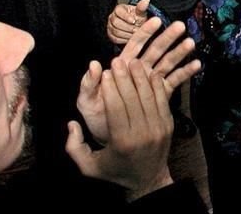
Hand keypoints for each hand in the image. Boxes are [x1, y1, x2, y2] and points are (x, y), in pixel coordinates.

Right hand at [66, 59, 173, 200]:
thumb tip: (71, 124)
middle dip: (124, 77)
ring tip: (133, 61)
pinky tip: (150, 72)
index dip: (110, 89)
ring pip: (149, 96)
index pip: (116, 108)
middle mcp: (142, 133)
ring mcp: (158, 128)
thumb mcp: (88, 167)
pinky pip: (162, 100)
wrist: (147, 179)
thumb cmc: (115, 171)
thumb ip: (74, 147)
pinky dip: (156, 85)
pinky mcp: (169, 124)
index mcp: (122, 142)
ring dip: (141, 77)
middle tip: (116, 61)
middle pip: (133, 98)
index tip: (104, 73)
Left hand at [79, 17, 200, 143]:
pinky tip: (196, 65)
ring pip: (167, 62)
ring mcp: (151, 81)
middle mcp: (138, 70)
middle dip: (167, 37)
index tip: (156, 21)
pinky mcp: (160, 93)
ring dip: (179, 52)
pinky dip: (185, 72)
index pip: (134, 45)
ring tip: (191, 44)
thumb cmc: (96, 116)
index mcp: (122, 67)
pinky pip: (174, 80)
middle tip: (180, 26)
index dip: (145, 32)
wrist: (109, 137)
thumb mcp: (86, 101)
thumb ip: (89, 83)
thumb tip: (95, 64)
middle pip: (155, 49)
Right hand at [108, 0, 150, 44]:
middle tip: (137, 30)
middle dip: (128, 27)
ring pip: (115, 31)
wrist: (137, 26)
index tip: (134, 21)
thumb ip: (142, 7)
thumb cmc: (138, 18)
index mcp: (119, 9)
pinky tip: (130, 38)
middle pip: (116, 22)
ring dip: (127, 34)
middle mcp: (113, 17)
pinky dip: (124, 39)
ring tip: (135, 34)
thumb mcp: (141, 12)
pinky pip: (115, 38)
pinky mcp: (111, 35)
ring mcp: (111, 26)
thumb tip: (146, 1)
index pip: (118, 11)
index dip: (126, 17)